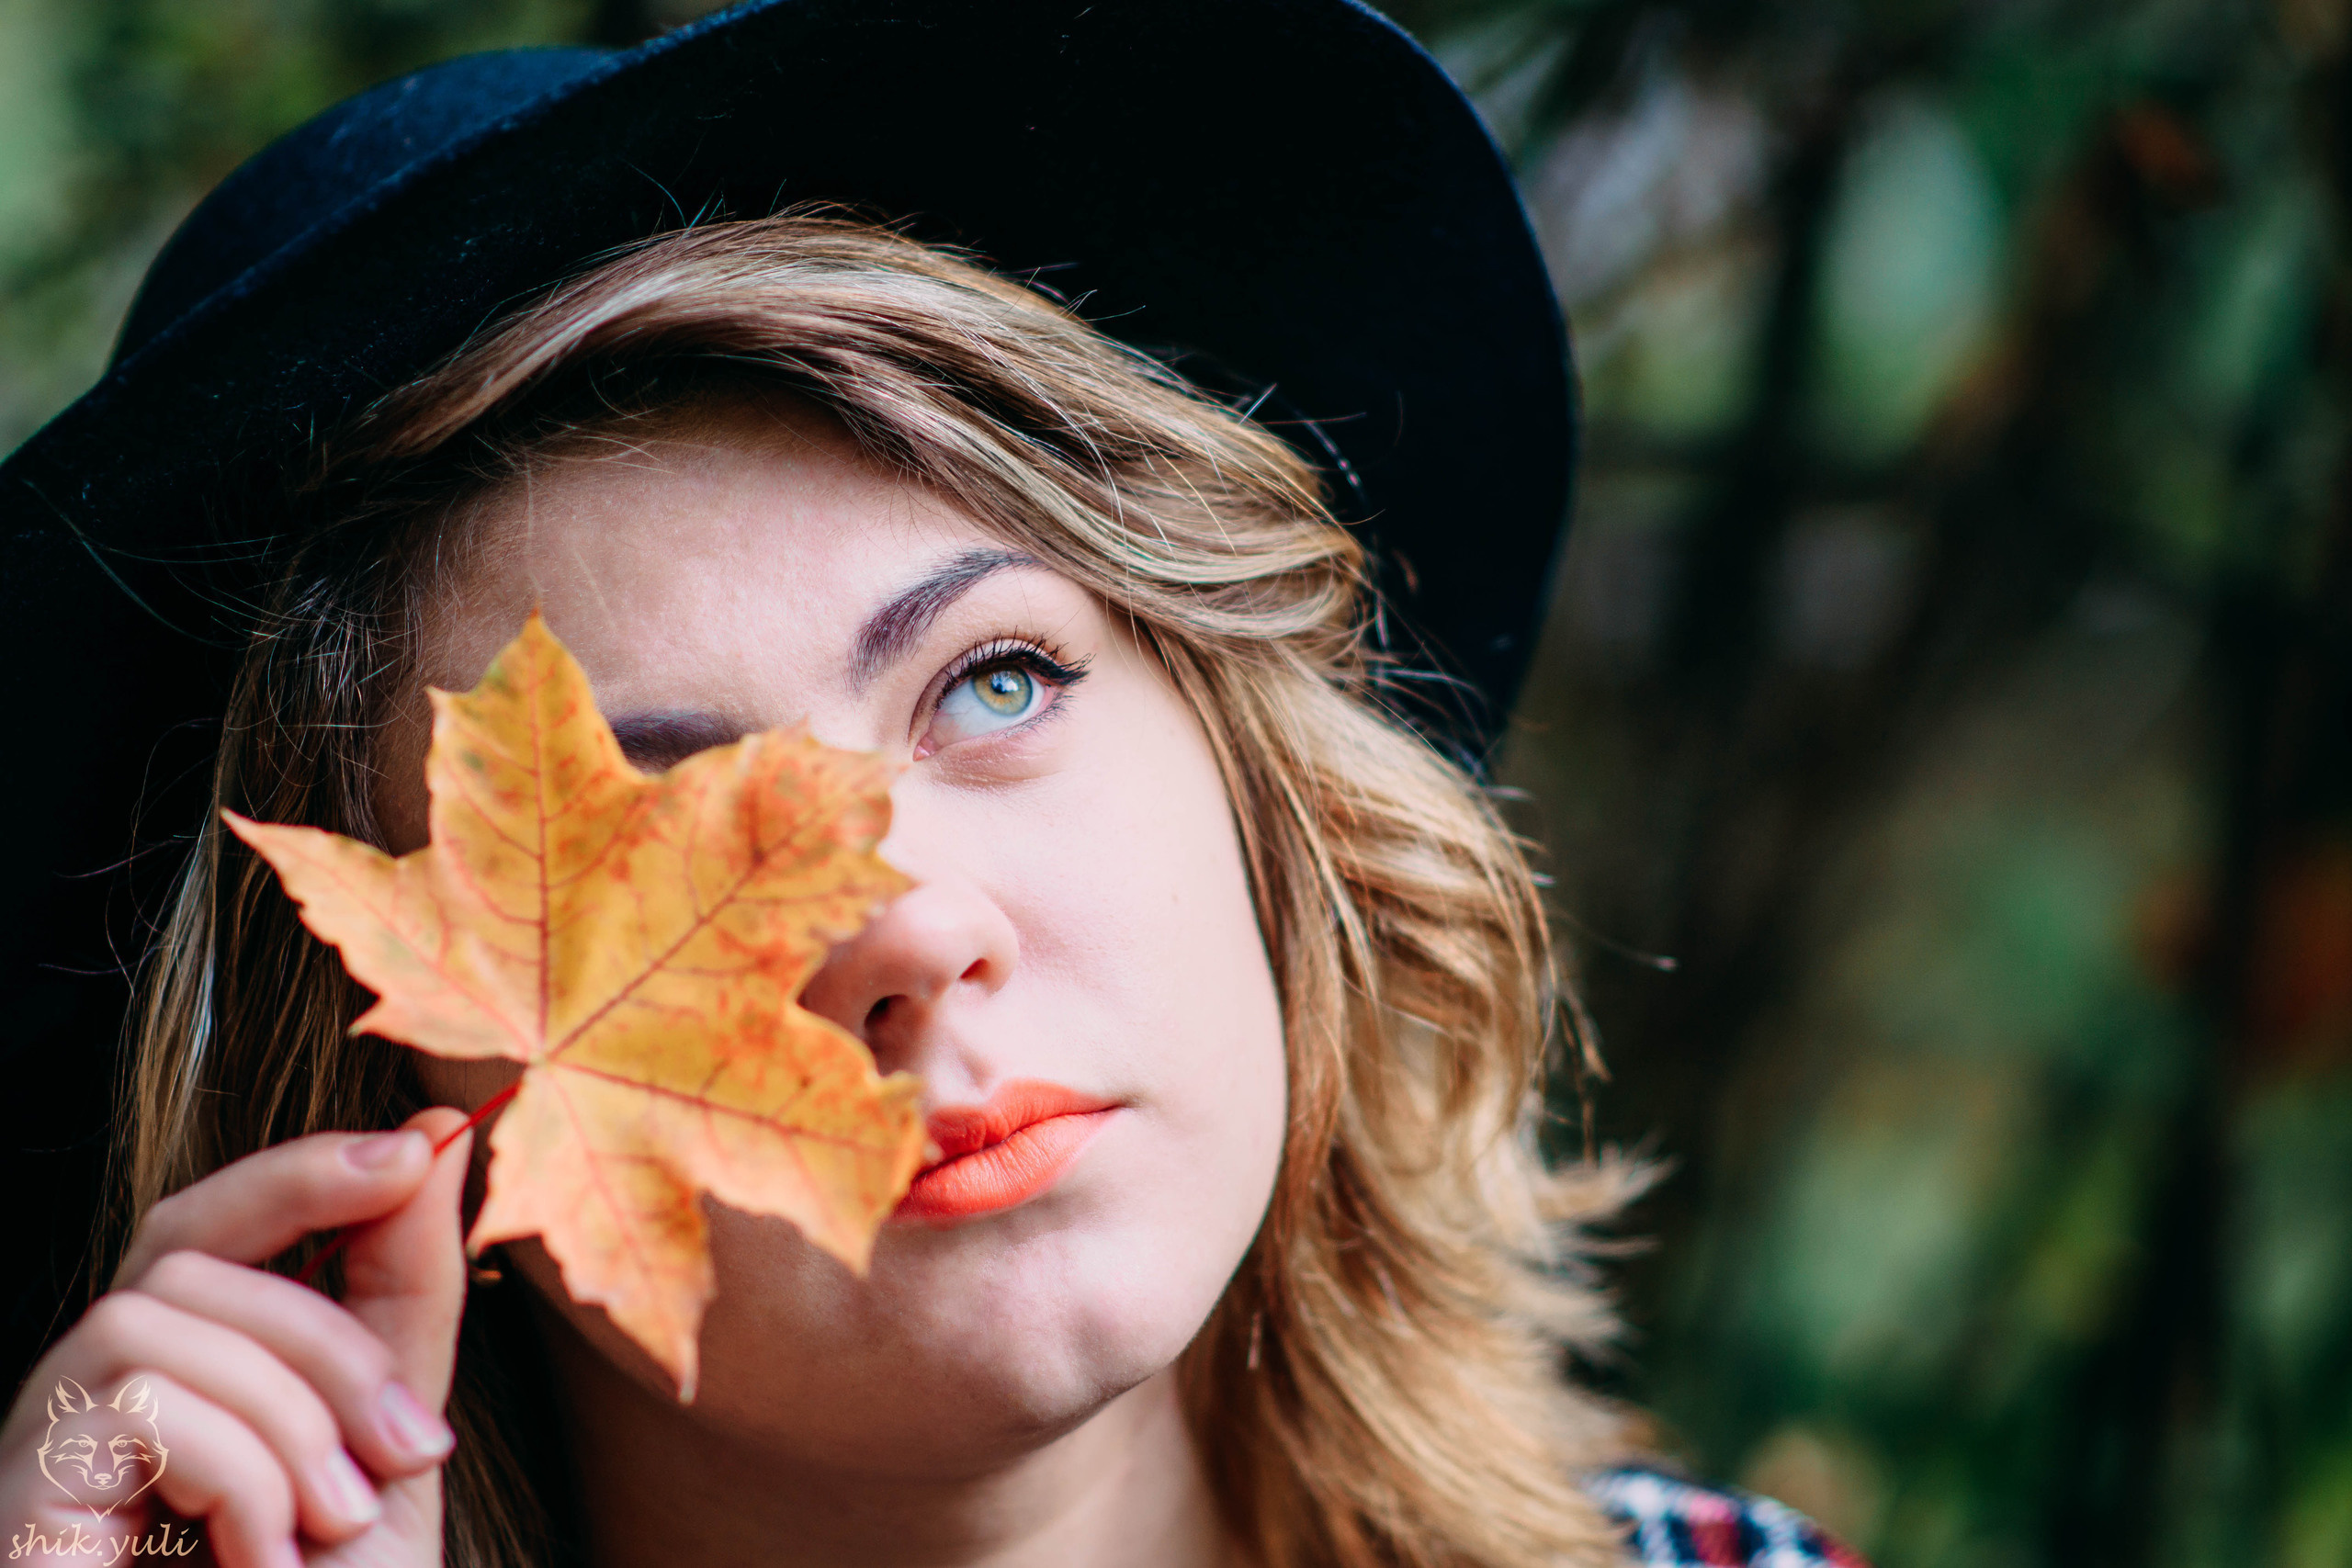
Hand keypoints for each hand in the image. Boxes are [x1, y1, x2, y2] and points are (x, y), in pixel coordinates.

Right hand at [0, 1109, 472, 1566]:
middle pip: (193, 1250)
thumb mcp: (385, 1442)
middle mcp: (94, 1393)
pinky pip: (137, 1398)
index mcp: (183, 1372)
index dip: (306, 1167)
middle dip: (327, 1331)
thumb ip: (400, 1298)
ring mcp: (43, 1444)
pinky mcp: (21, 1499)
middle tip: (412, 1446)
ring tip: (329, 1526)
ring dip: (287, 1416)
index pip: (212, 1222)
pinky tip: (260, 1559)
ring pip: (162, 1316)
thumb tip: (436, 1138)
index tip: (423, 1145)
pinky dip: (237, 1472)